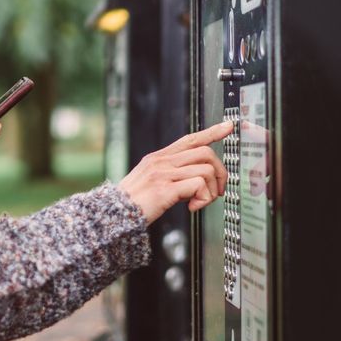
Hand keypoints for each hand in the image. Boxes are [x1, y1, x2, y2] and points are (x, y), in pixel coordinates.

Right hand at [118, 121, 233, 223]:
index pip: (190, 139)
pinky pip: (198, 186)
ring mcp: (163, 174)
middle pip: (205, 153)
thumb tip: (198, 180)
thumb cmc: (133, 202)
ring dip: (210, 191)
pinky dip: (202, 199)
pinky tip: (192, 208)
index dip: (211, 132)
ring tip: (199, 203)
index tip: (228, 126)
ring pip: (206, 170)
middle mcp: (161, 161)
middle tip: (217, 191)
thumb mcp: (151, 180)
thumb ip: (172, 175)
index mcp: (159, 157)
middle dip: (220, 173)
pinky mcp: (165, 189)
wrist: (113, 215)